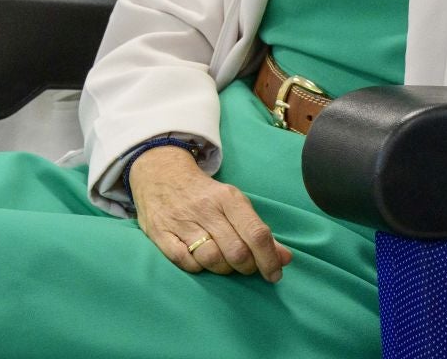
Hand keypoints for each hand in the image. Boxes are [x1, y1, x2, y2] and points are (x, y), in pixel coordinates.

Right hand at [129, 145, 290, 282]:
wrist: (162, 173)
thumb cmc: (205, 194)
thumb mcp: (234, 204)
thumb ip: (259, 232)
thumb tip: (285, 259)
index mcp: (228, 198)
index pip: (256, 233)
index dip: (269, 259)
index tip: (274, 274)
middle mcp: (206, 208)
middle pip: (236, 252)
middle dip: (246, 267)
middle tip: (246, 267)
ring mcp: (181, 221)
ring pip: (211, 259)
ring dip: (222, 269)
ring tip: (223, 263)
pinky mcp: (161, 232)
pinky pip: (185, 262)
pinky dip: (197, 267)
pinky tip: (200, 260)